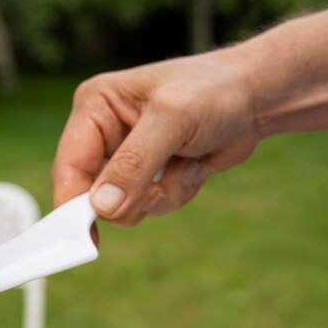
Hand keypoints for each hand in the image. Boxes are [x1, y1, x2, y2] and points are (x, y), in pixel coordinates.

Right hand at [52, 52, 258, 225]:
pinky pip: (151, 206)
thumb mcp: (172, 120)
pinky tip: (193, 165)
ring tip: (186, 163)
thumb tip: (102, 207)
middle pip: (93, 194)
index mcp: (95, 108)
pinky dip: (176, 193)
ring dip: (161, 195)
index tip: (84, 236)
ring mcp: (127, 157)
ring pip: (125, 206)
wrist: (257, 97)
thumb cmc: (214, 91)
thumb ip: (134, 164)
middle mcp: (104, 133)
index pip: (70, 165)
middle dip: (134, 196)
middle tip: (160, 185)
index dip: (72, 204)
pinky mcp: (149, 174)